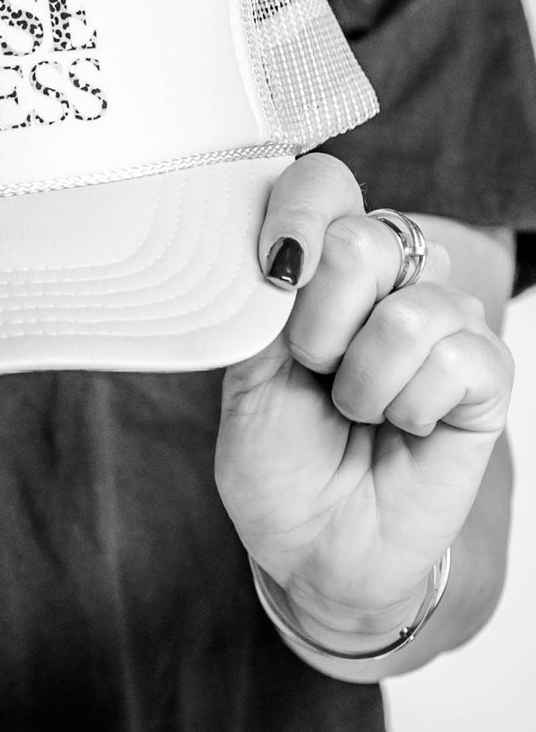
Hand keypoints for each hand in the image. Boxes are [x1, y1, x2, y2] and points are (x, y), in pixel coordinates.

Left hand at [217, 155, 513, 651]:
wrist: (314, 546)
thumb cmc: (278, 459)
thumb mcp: (245, 375)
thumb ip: (266, 304)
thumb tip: (291, 248)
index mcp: (318, 267)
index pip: (325, 185)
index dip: (301, 211)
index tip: (276, 267)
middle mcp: (385, 282)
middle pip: (368, 236)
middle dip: (320, 320)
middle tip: (312, 369)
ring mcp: (441, 324)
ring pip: (413, 309)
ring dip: (363, 379)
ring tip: (354, 410)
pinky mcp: (486, 377)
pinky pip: (460, 358)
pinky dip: (411, 404)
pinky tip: (401, 428)